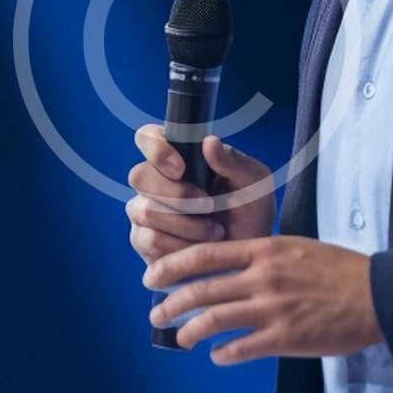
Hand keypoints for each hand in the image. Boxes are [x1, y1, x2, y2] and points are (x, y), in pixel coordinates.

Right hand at [126, 125, 275, 264]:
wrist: (247, 256)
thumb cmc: (250, 212)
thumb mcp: (253, 183)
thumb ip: (232, 161)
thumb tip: (210, 141)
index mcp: (178, 156)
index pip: (148, 137)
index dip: (156, 149)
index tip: (181, 169)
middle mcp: (155, 180)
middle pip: (139, 176)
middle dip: (176, 194)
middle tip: (209, 206)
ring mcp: (145, 210)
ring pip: (144, 210)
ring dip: (185, 224)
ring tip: (215, 231)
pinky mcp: (144, 240)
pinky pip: (149, 239)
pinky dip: (179, 245)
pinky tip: (199, 247)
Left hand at [142, 235, 379, 364]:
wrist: (378, 294)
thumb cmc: (340, 270)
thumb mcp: (298, 248)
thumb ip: (263, 256)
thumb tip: (232, 268)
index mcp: (265, 250)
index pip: (205, 254)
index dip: (172, 266)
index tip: (153, 275)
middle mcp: (263, 277)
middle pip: (201, 290)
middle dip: (170, 303)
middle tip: (156, 313)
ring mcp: (273, 309)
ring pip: (213, 321)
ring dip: (189, 332)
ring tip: (181, 338)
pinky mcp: (285, 338)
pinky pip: (240, 349)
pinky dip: (222, 354)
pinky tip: (217, 355)